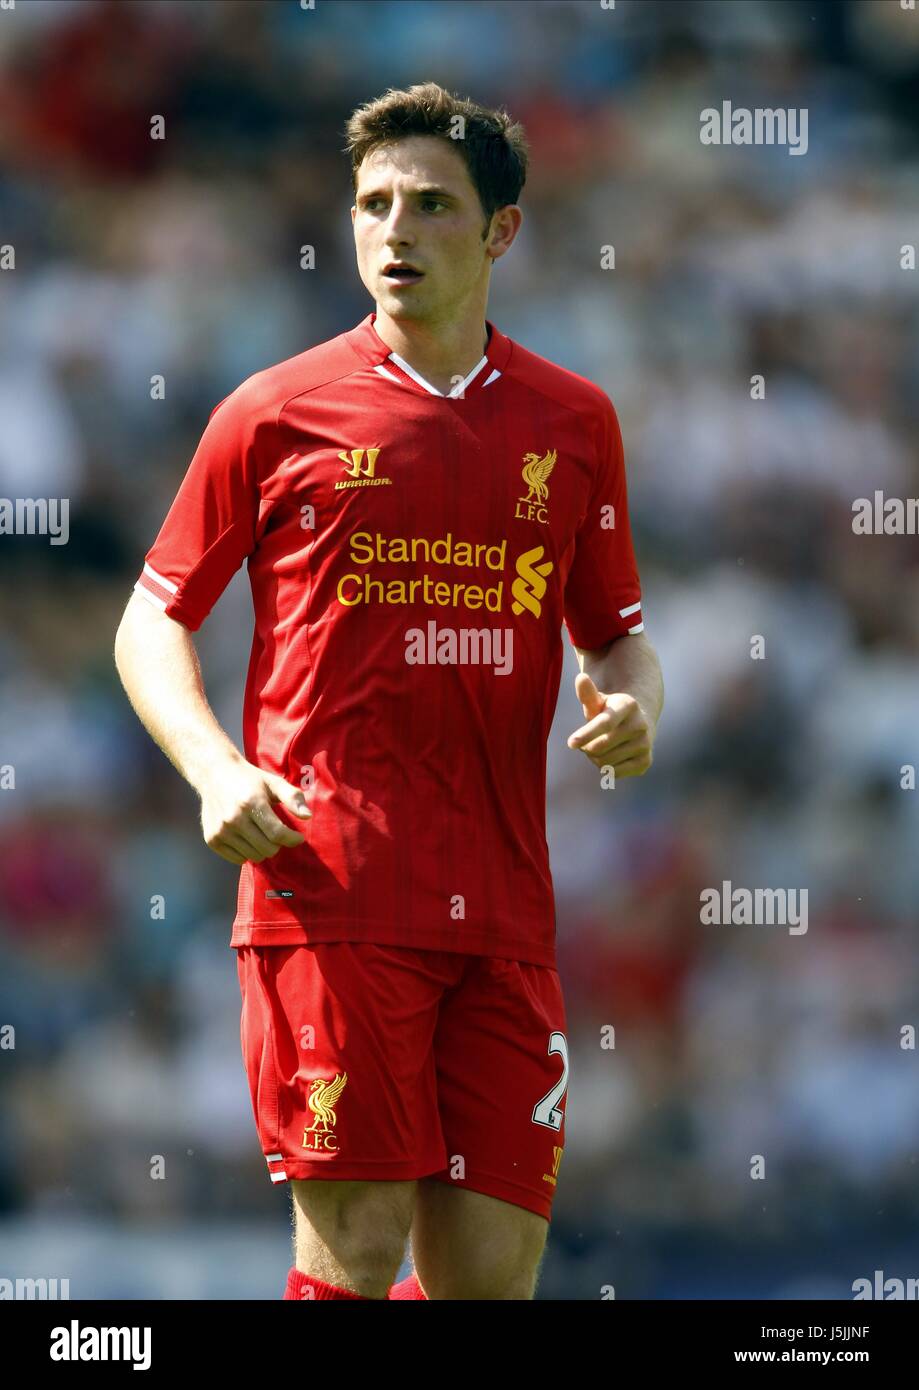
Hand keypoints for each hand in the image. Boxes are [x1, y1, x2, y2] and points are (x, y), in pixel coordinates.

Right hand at [196, 758, 311, 865]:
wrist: (214, 774)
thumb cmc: (250, 780)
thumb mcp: (273, 783)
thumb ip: (293, 797)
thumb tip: (307, 816)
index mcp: (251, 802)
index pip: (277, 833)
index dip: (292, 839)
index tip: (298, 837)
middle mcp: (234, 818)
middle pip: (267, 848)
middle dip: (278, 843)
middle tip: (276, 832)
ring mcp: (221, 830)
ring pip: (254, 856)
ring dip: (262, 848)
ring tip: (260, 833)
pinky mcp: (212, 839)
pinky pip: (238, 860)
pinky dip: (246, 853)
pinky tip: (246, 837)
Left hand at [567, 672, 653, 777]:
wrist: (638, 724)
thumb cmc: (609, 712)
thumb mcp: (598, 702)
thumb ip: (587, 694)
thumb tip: (581, 678)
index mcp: (628, 705)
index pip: (605, 723)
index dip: (586, 734)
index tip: (571, 743)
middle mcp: (640, 725)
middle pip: (600, 747)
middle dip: (586, 747)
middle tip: (586, 741)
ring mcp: (645, 744)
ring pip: (605, 762)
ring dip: (594, 758)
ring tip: (600, 746)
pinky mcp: (645, 762)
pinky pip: (614, 773)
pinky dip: (606, 768)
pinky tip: (611, 756)